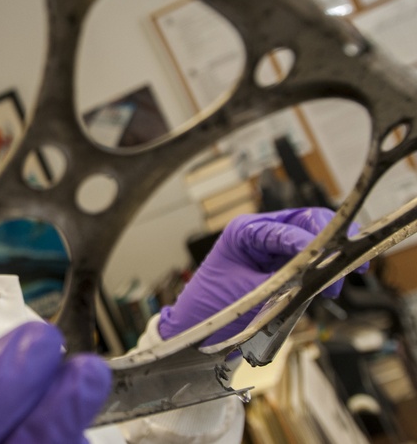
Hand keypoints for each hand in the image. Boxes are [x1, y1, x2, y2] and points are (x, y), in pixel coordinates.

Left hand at [158, 207, 365, 345]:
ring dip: (331, 255)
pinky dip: (325, 269)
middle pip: (304, 222)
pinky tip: (333, 285)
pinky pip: (310, 259)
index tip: (328, 253)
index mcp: (243, 231)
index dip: (308, 240)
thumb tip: (317, 271)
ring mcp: (272, 248)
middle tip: (352, 260)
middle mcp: (259, 233)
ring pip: (312, 239)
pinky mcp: (282, 265)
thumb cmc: (212, 308)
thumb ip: (283, 281)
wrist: (198, 329)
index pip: (282, 228)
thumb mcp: (249, 294)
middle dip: (330, 239)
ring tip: (342, 278)